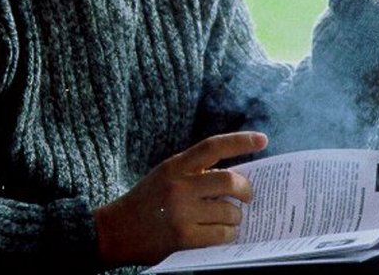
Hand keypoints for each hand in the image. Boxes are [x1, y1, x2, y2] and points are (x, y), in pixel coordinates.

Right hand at [93, 132, 267, 266]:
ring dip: (236, 217)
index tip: (263, 140)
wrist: (114, 231)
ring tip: (231, 219)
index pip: (213, 146)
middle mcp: (179, 186)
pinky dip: (228, 234)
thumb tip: (238, 176)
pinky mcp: (183, 238)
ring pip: (229, 211)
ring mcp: (181, 213)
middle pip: (229, 180)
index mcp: (175, 165)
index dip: (241, 141)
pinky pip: (221, 235)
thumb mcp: (166, 175)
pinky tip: (224, 233)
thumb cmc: (147, 202)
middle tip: (248, 196)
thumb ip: (195, 172)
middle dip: (246, 189)